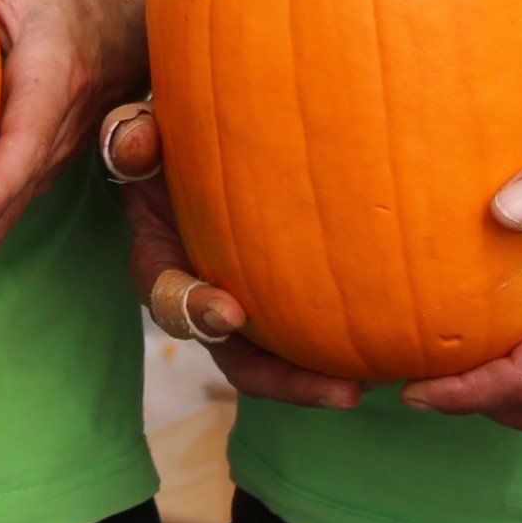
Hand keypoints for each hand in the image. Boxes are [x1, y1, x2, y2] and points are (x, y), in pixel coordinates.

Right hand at [106, 103, 363, 409]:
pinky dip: (342, 349)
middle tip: (340, 390)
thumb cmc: (176, 134)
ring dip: (317, 380)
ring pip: (277, 360)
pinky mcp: (287, 302)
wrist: (215, 139)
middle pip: (235, 356)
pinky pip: (310, 337)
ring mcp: (249, 306)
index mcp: (162, 260)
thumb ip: (135, 137)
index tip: (229, 316)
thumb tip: (133, 147)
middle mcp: (204, 297)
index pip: (167, 295)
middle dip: (282, 380)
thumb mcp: (148, 132)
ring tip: (368, 384)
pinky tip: (388, 353)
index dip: (193, 311)